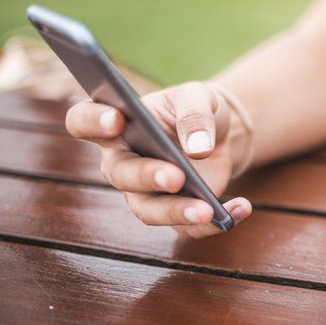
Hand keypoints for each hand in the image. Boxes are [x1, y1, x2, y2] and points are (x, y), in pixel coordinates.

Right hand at [65, 81, 252, 237]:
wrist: (221, 132)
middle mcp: (123, 161)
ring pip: (148, 210)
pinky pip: (188, 227)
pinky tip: (241, 208)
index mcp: (117, 123)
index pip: (84, 121)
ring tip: (207, 211)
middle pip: (120, 175)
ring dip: (177, 212)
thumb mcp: (199, 97)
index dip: (92, 122)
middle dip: (147, 177)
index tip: (116, 120)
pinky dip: (215, 223)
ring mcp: (145, 192)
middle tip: (175, 176)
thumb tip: (198, 148)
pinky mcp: (174, 212)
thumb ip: (195, 115)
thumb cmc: (196, 109)